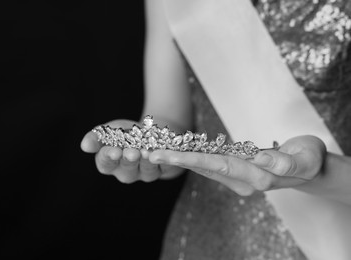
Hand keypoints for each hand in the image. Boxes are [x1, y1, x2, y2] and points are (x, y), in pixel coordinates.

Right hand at [80, 119, 183, 182]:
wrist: (153, 131)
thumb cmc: (127, 133)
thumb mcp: (111, 130)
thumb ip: (96, 137)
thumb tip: (84, 146)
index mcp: (112, 164)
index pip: (106, 164)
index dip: (109, 158)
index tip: (113, 151)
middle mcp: (129, 172)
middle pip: (127, 170)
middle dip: (128, 160)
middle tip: (131, 153)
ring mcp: (147, 173)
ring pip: (146, 170)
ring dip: (145, 161)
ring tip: (145, 151)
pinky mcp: (165, 168)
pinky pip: (163, 166)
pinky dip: (161, 159)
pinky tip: (159, 153)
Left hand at [149, 135, 326, 195]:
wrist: (310, 169)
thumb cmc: (310, 160)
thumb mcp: (306, 158)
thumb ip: (287, 161)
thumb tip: (265, 159)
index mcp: (256, 176)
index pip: (217, 165)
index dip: (191, 158)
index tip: (167, 154)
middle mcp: (242, 181)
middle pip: (204, 167)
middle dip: (176, 159)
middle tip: (148, 152)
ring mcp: (238, 179)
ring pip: (204, 167)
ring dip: (179, 159)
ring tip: (154, 150)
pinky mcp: (236, 173)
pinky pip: (209, 165)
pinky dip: (191, 157)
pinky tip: (176, 151)